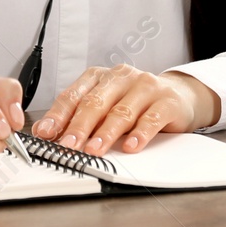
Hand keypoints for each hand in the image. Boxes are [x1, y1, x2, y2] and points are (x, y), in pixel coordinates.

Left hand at [32, 64, 219, 154]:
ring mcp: (145, 87)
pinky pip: (151, 119)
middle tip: (68, 145)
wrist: (180, 95)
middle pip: (95, 103)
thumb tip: (47, 134)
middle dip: (79, 126)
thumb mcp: (106, 105)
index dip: (58, 115)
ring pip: (121, 111)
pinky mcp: (167, 101)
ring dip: (106, 133)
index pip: (74, 95)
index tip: (46, 133)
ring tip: (94, 150)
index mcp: (101, 76)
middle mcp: (121, 77)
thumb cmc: (136, 102)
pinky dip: (139, 134)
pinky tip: (130, 146)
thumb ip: (79, 116)